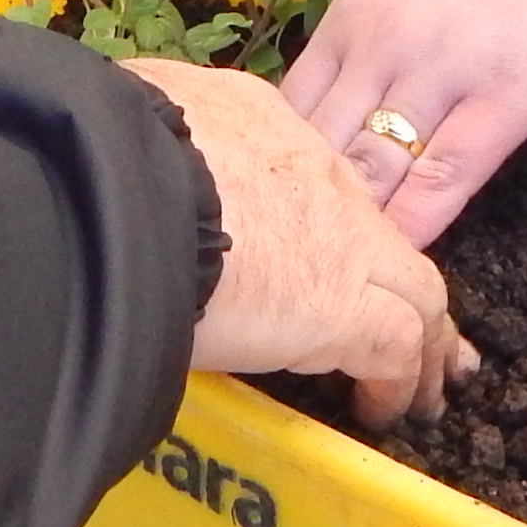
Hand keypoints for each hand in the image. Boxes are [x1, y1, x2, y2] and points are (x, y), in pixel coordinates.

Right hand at [126, 60, 472, 425]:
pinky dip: (398, 381)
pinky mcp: (346, 306)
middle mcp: (316, 172)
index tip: (323, 255)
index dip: (328, 224)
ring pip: (415, 286)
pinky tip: (382, 410)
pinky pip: (398, 347)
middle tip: (416, 327)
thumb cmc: (103, 152)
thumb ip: (145, 140)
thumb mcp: (129, 116)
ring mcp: (343, 236)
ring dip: (423, 338)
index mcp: (258, 120)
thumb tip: (122, 154)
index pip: (315, 177)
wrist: (119, 184)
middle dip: (400, 280)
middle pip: (382, 230)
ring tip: (423, 385)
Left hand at [276, 0, 526, 243]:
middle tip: (294, 255)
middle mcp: (382, 47)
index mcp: (353, 15)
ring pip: (372, 167)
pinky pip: (442, 177)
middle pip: (320, 144)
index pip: (292, 105)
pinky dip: (413, 223)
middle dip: (304, 202)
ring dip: (354, 222)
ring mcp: (439, 77)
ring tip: (338, 273)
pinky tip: (398, 259)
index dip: (277, 160)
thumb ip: (365, 24)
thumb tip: (340, 84)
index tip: (275, 201)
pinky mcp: (501, 102)